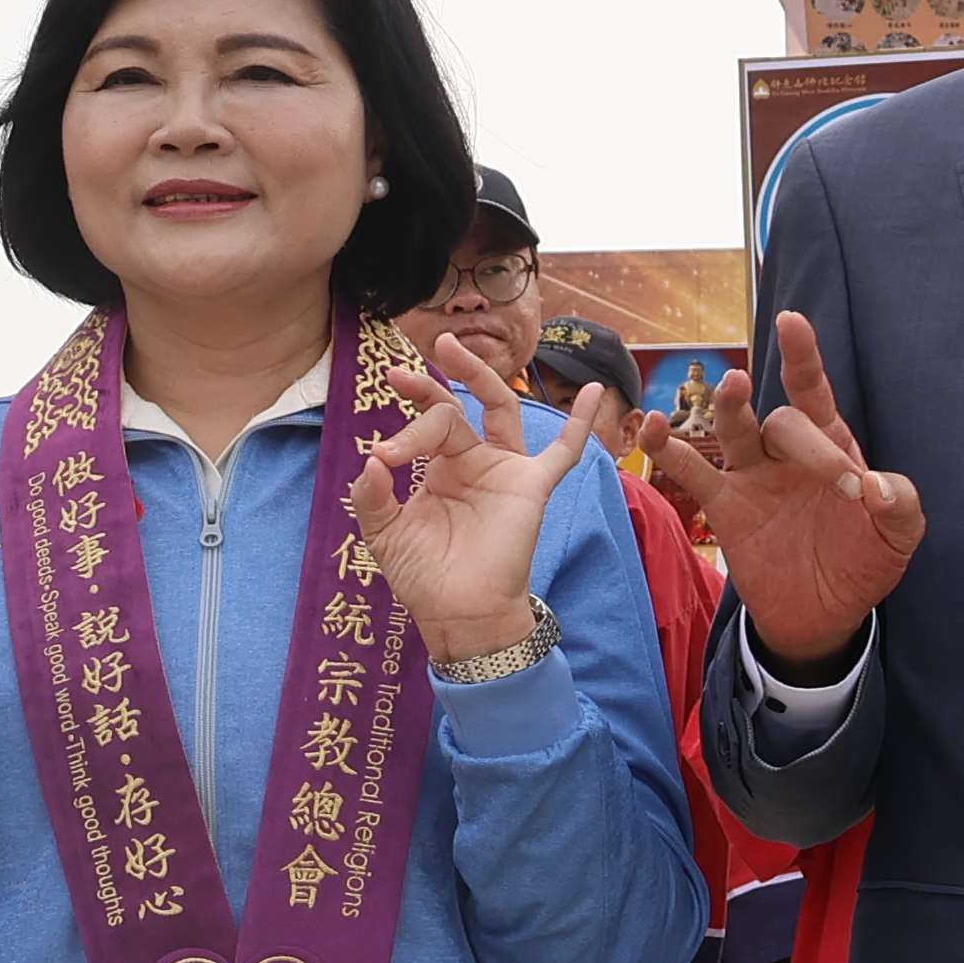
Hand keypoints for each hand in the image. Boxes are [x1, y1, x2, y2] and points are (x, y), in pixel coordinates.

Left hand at [339, 333, 567, 661]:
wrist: (459, 615)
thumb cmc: (424, 576)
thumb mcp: (385, 534)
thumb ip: (371, 496)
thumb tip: (368, 459)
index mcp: (440, 468)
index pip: (425, 428)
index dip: (404, 432)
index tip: (383, 456)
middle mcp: (474, 462)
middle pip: (455, 409)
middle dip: (429, 387)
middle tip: (399, 372)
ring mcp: (505, 470)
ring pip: (499, 408)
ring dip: (479, 376)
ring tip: (451, 347)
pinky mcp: (531, 487)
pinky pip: (563, 452)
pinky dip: (581, 423)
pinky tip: (595, 392)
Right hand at [662, 313, 921, 668]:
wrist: (823, 615)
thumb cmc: (862, 564)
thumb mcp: (898, 539)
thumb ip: (900, 508)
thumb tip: (877, 488)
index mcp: (832, 447)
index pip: (814, 392)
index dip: (802, 356)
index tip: (791, 322)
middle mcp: (787, 453)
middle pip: (783, 423)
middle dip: (810, 446)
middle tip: (844, 487)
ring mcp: (752, 476)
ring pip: (735, 431)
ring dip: (730, 409)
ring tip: (732, 386)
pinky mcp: (724, 507)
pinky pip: (692, 472)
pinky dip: (669, 450)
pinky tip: (652, 427)